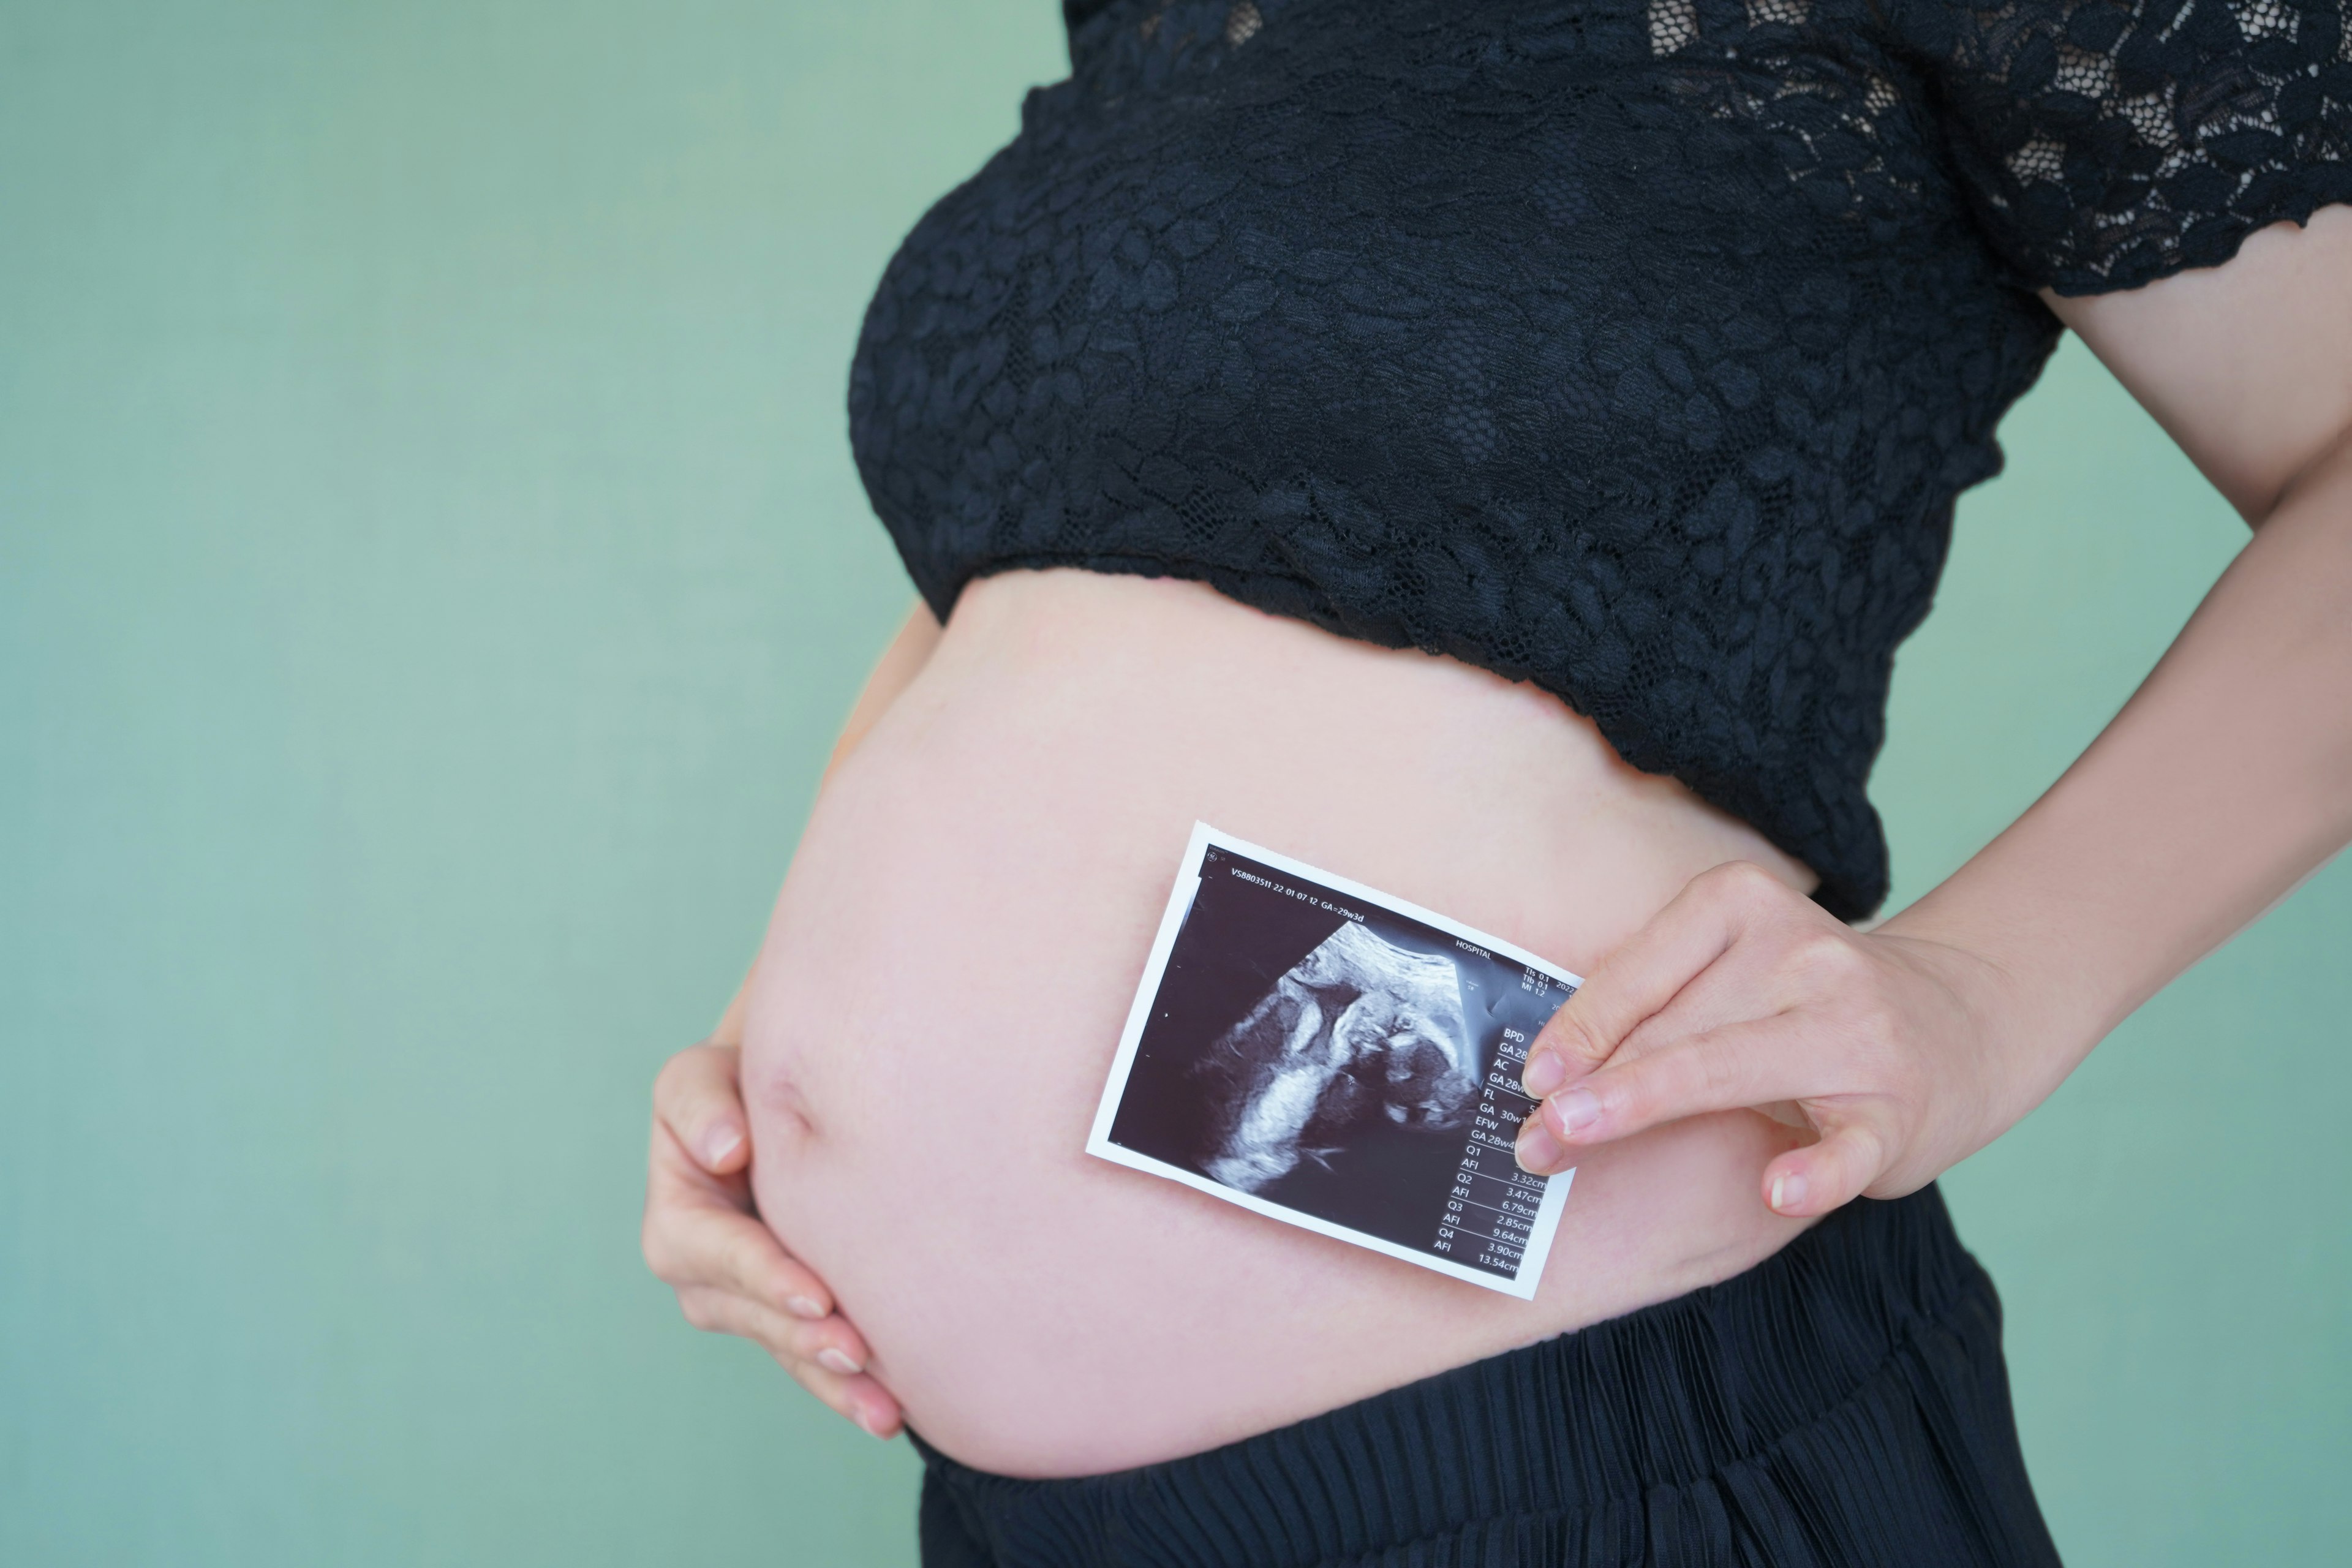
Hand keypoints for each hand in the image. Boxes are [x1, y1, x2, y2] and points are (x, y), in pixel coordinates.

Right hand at [641, 1042, 902, 1436]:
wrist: (776, 1102)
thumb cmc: (735, 1082)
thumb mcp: (701, 1077)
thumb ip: (698, 1102)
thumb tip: (724, 1148)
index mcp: (678, 1221)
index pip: (716, 1254)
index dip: (762, 1274)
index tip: (814, 1293)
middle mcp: (706, 1277)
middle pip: (755, 1317)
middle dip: (804, 1338)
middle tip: (859, 1352)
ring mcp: (750, 1306)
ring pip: (789, 1351)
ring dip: (833, 1383)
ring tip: (883, 1410)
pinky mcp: (794, 1318)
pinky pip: (816, 1360)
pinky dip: (851, 1389)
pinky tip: (892, 1415)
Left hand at [1512, 862, 2023, 1217]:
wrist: (1960, 1021)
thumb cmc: (1806, 1004)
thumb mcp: (1733, 976)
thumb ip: (1656, 1006)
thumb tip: (1552, 1071)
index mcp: (1746, 908)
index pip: (1644, 969)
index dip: (1582, 1026)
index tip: (1533, 1076)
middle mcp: (1805, 956)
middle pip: (1677, 1025)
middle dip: (1594, 1087)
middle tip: (1532, 1140)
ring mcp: (1856, 1030)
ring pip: (1734, 1067)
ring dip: (1646, 1101)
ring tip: (1578, 1133)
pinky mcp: (1899, 1108)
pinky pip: (1850, 1144)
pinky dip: (1816, 1169)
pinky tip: (1776, 1188)